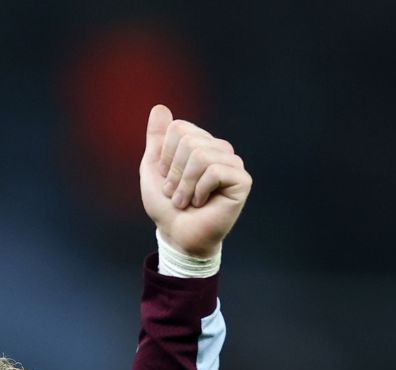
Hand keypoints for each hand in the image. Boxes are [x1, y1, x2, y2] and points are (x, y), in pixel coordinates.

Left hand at [139, 105, 250, 257]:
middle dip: (174, 173)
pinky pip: (214, 170)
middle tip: (176, 194)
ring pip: (201, 155)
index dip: (166, 158)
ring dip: (184, 185)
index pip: (178, 129)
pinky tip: (201, 203)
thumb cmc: (167, 206)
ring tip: (186, 202)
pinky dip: (199, 190)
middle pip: (189, 141)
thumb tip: (159, 107)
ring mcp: (233, 164)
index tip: (168, 180)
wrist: (178, 236)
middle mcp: (219, 149)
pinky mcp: (242, 180)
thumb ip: (156, 139)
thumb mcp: (153, 169)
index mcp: (200, 143)